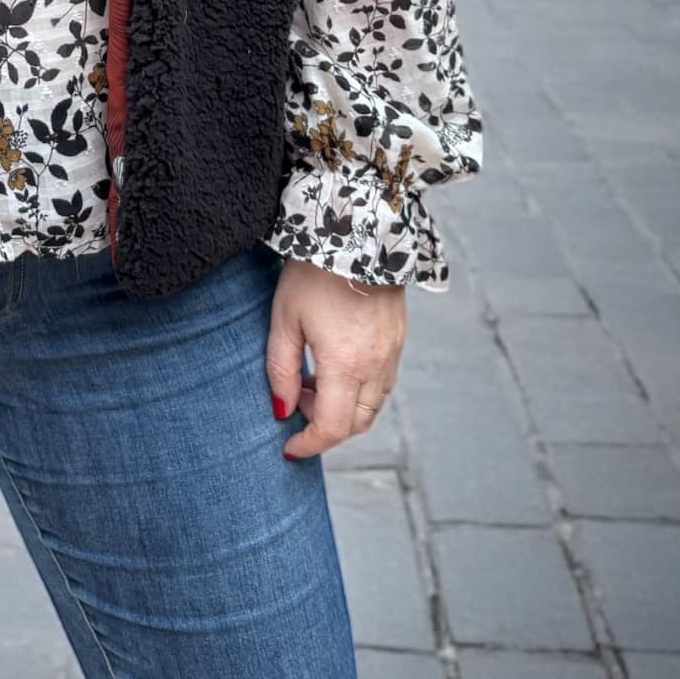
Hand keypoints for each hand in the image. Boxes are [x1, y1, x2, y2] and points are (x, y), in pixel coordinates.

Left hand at [267, 257, 405, 460]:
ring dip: (343, 408)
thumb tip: (281, 411)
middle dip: (324, 426)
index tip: (288, 448)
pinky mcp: (399, 339)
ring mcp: (392, 354)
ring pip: (372, 406)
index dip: (308, 445)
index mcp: (345, 365)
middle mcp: (376, 366)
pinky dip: (359, 389)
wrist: (356, 230)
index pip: (331, 428)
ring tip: (312, 378)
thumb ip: (280, 370)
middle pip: (356, 424)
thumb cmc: (312, 273)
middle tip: (295, 401)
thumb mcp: (284, 319)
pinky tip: (335, 363)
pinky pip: (382, 383)